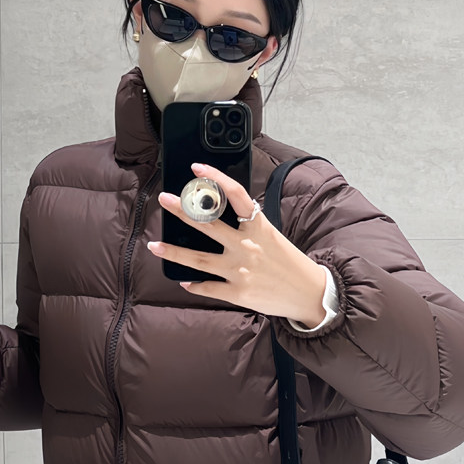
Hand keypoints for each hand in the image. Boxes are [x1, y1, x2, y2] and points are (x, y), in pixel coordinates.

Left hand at [147, 162, 328, 326]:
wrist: (309, 294)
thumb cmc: (290, 264)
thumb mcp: (272, 237)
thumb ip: (248, 227)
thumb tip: (220, 218)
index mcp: (259, 228)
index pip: (236, 195)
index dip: (216, 178)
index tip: (198, 169)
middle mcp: (247, 247)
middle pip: (208, 225)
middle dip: (182, 211)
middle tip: (164, 200)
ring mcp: (240, 271)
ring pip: (198, 260)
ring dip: (173, 252)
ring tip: (154, 245)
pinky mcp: (237, 293)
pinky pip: (208, 288)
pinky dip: (194, 286)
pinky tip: (184, 281)